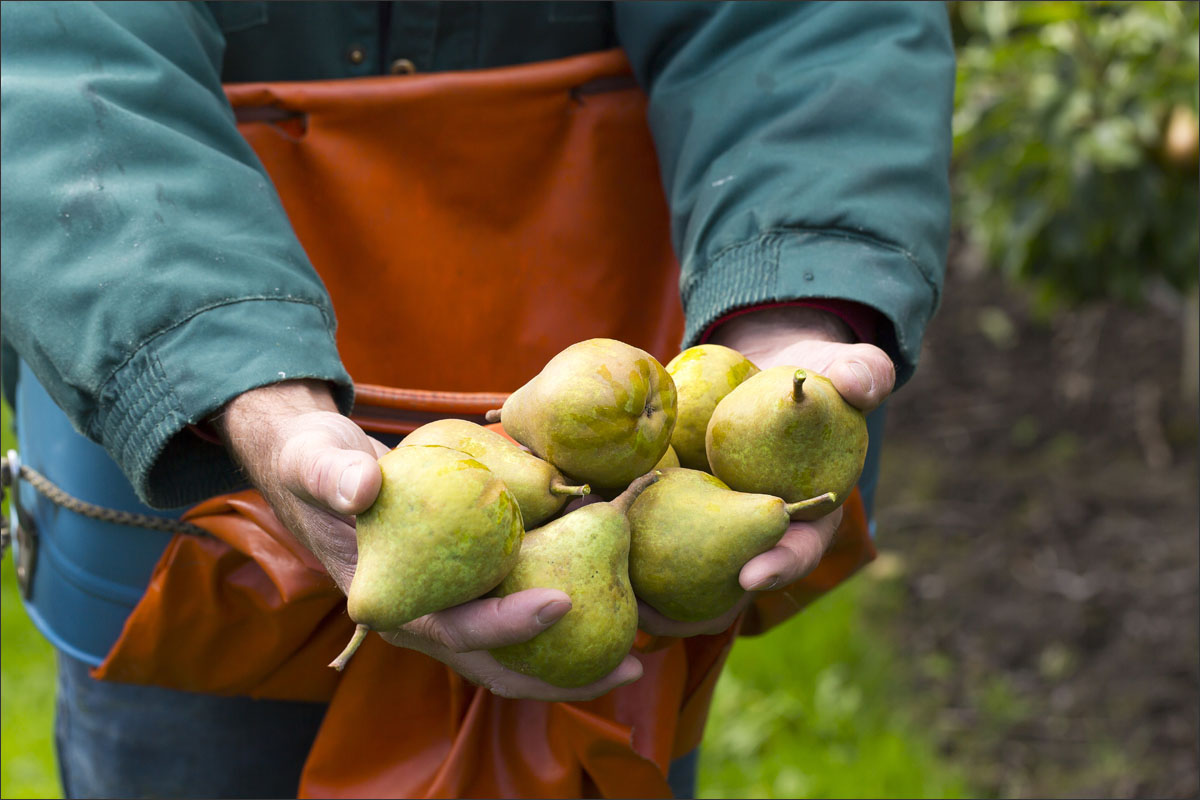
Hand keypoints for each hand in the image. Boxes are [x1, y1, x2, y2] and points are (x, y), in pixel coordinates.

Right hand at [216, 380, 642, 700]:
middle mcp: (426, 614)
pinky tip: (612, 598)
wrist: (319, 466)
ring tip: (639, 655)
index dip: (508, 623)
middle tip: (631, 666)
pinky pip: (518, 608)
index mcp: (394, 600)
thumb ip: (333, 473)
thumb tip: (363, 486)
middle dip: (560, 676)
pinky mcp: (468, 583)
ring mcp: (449, 604)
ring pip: (513, 651)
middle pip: (498, 662)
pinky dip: (561, 610)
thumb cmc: (316, 462)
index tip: (564, 599)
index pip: (456, 628)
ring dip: (571, 659)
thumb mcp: (315, 459)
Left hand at [637, 306, 893, 637]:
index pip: (798, 548)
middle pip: (730, 584)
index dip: (779, 565)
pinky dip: (616, 544)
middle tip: (659, 618)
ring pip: (683, 576)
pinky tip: (578, 546)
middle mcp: (756, 533)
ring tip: (614, 605)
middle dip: (695, 608)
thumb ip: (857, 375)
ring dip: (648, 594)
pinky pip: (643, 533)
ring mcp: (711, 527)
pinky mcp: (672, 509)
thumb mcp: (840, 368)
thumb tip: (861, 382)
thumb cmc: (808, 375)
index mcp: (806, 514)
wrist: (761, 368)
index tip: (750, 577)